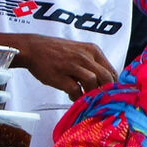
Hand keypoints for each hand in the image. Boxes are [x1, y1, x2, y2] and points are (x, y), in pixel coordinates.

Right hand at [0, 31, 117, 98]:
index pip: (112, 71)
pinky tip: (72, 96)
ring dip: (90, 93)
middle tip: (99, 98)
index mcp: (93, 50)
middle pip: (106, 77)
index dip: (113, 86)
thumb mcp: (80, 52)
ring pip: (93, 82)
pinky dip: (76, 96)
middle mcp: (85, 56)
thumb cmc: (57, 52)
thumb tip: (106, 83)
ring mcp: (72, 65)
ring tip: (84, 96)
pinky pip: (76, 90)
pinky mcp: (60, 75)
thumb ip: (93, 65)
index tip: (109, 94)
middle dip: (105, 91)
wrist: (33, 48)